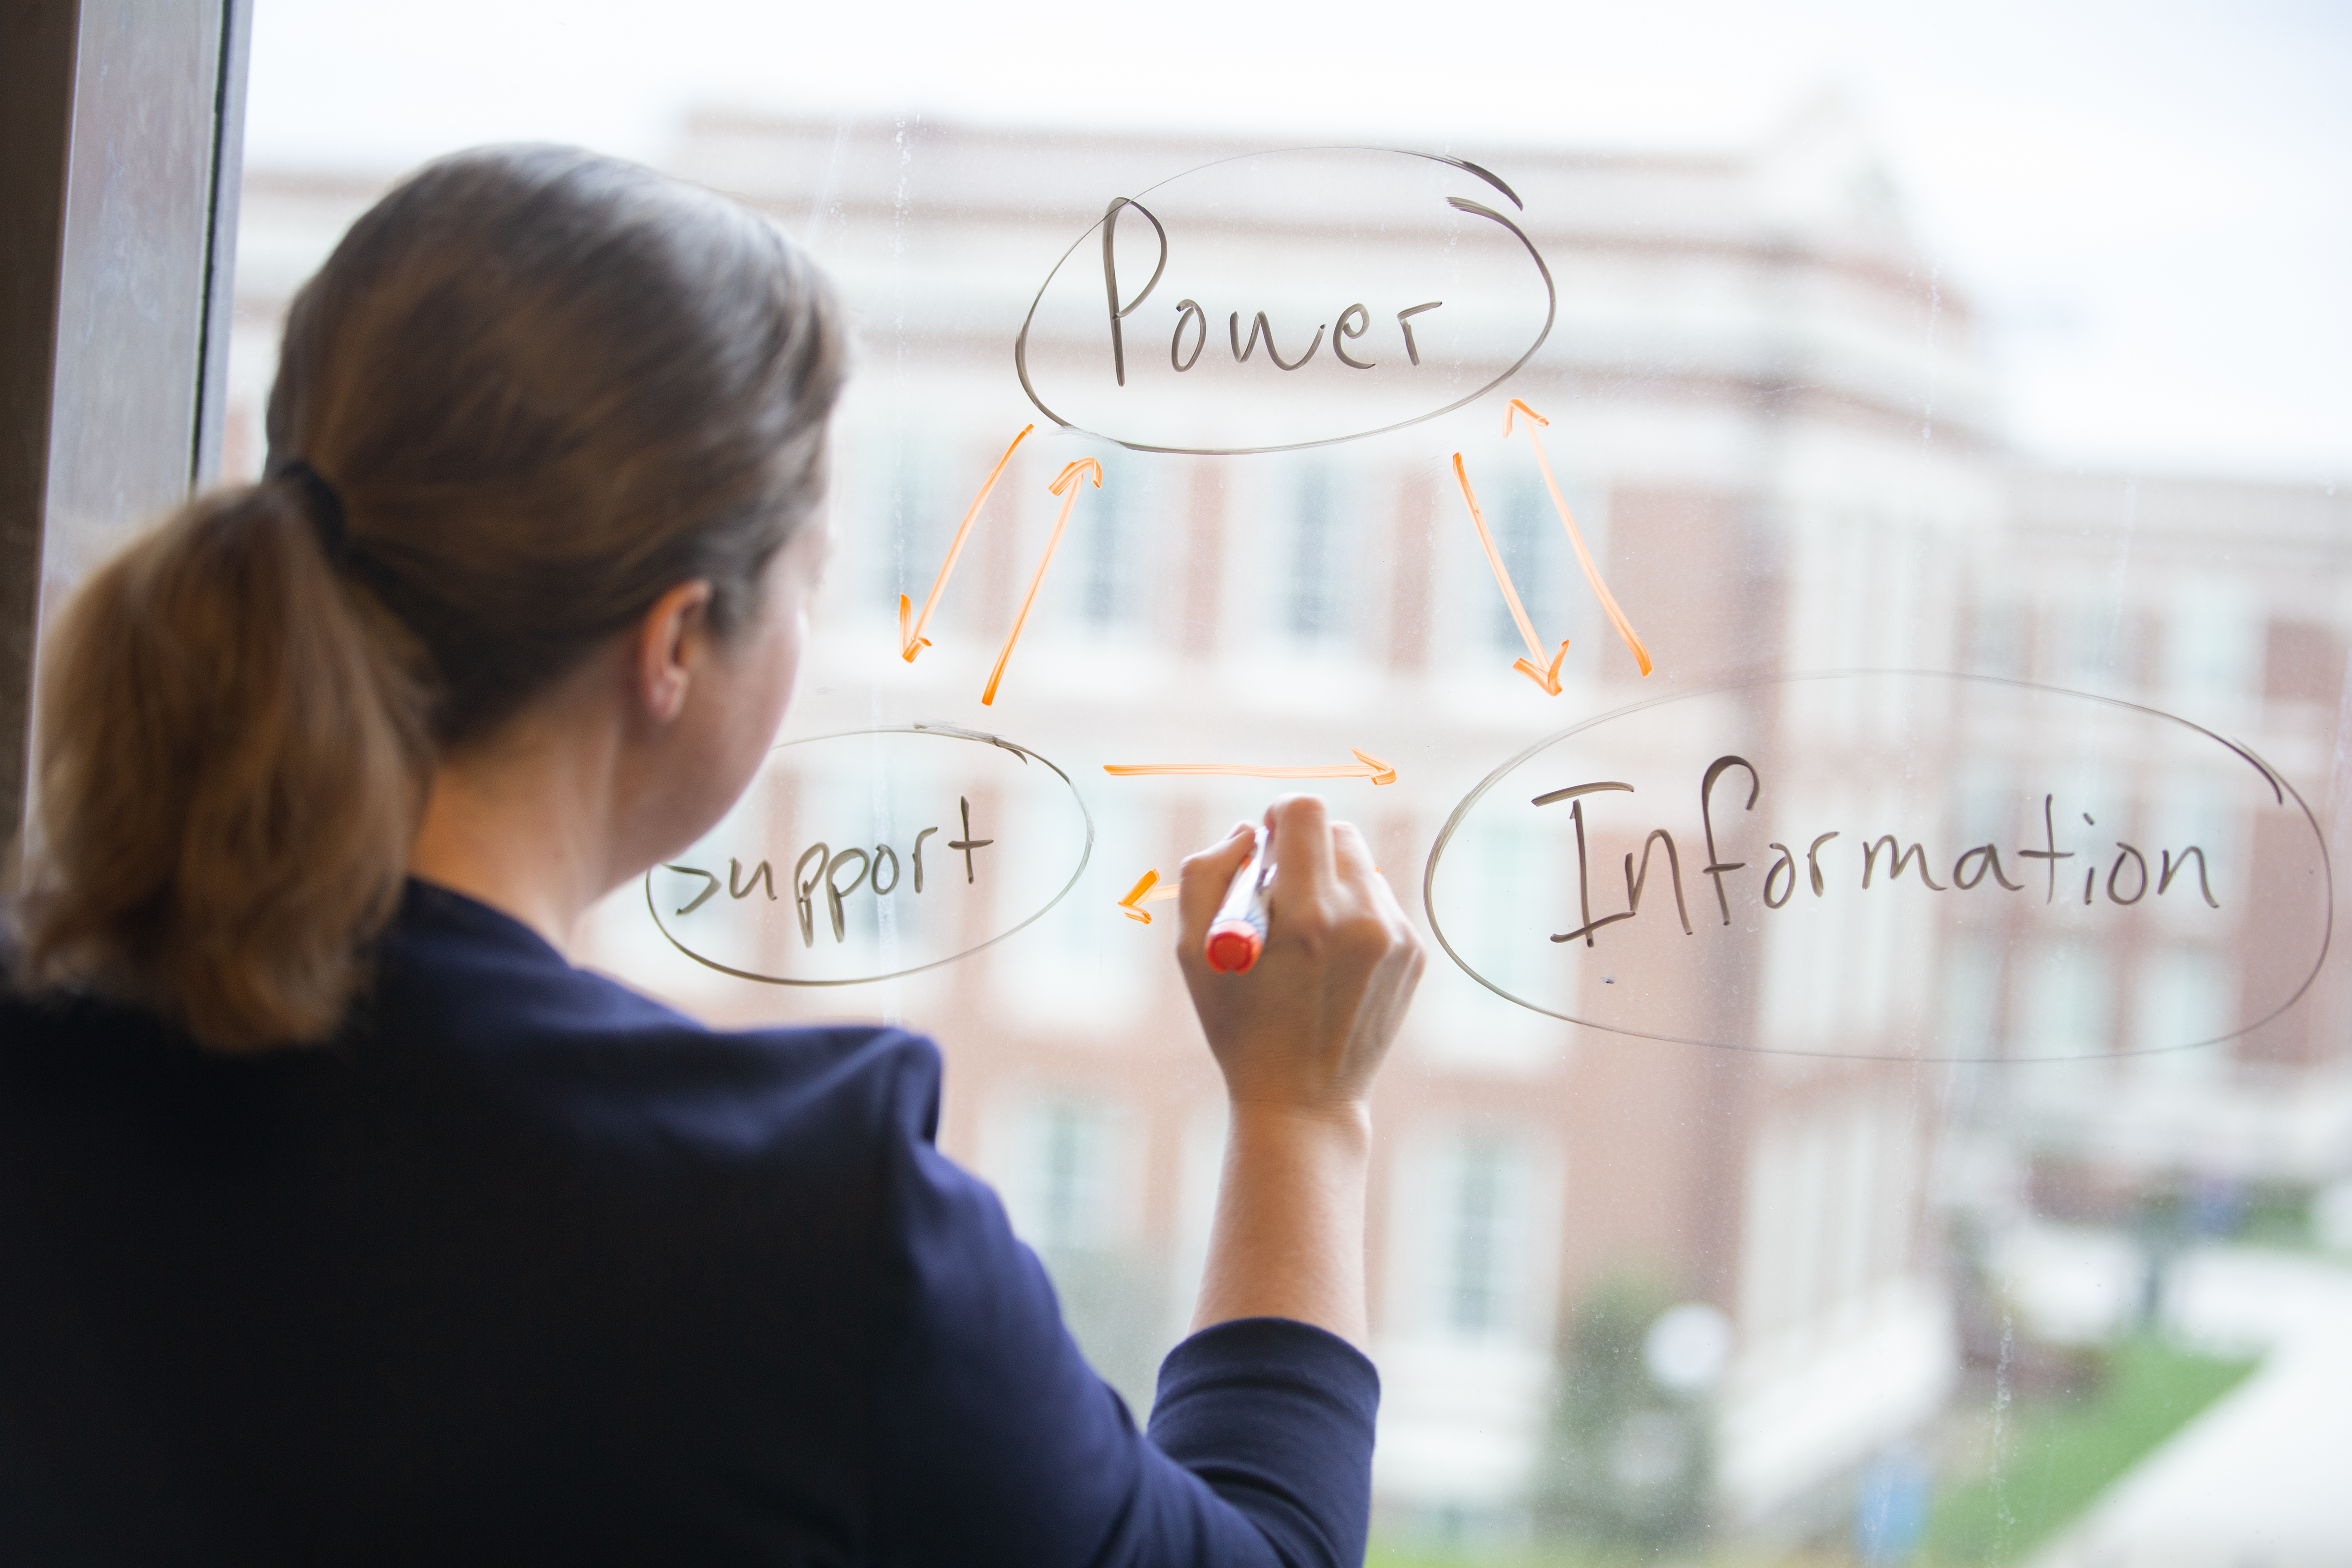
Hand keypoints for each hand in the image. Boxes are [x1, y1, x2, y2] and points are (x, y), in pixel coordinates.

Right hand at [1175, 795, 1424, 1123]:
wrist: (1303, 1102)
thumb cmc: (1238, 1026)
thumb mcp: (1193, 951)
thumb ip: (1207, 873)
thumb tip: (1249, 831)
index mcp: (1306, 914)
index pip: (1306, 811)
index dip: (1279, 816)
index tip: (1266, 845)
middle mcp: (1361, 919)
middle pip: (1338, 832)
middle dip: (1304, 852)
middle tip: (1279, 897)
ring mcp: (1396, 938)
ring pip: (1362, 866)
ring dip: (1330, 883)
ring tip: (1306, 939)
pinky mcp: (1415, 954)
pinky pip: (1381, 903)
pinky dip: (1354, 916)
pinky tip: (1332, 964)